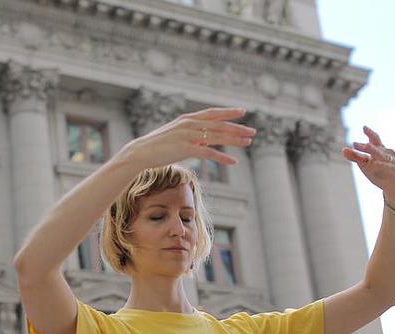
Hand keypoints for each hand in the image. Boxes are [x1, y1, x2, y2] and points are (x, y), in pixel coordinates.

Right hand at [119, 108, 254, 170]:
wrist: (141, 152)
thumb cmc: (157, 146)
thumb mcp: (175, 135)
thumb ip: (190, 135)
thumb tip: (202, 141)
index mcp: (188, 119)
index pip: (212, 113)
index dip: (228, 112)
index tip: (242, 111)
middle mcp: (190, 124)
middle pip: (219, 124)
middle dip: (238, 128)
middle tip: (253, 131)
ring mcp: (189, 136)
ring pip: (218, 136)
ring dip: (235, 140)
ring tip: (248, 142)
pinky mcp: (187, 149)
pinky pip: (210, 153)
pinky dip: (223, 157)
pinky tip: (233, 161)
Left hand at [342, 126, 394, 206]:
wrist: (394, 187)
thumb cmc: (380, 172)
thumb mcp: (365, 165)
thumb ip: (355, 157)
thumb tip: (343, 150)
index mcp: (380, 150)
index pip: (376, 140)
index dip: (370, 133)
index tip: (364, 127)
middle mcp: (388, 154)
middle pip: (377, 148)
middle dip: (367, 146)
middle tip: (355, 144)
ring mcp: (393, 162)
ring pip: (384, 156)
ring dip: (375, 152)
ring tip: (366, 147)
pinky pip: (389, 167)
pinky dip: (382, 165)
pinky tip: (374, 164)